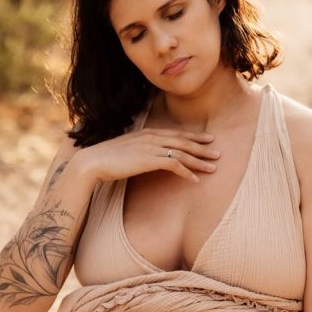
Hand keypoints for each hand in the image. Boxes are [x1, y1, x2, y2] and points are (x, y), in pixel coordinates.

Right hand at [75, 127, 220, 185]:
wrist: (93, 162)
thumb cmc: (107, 158)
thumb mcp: (128, 149)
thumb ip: (141, 149)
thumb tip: (148, 155)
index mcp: (147, 132)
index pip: (176, 134)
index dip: (193, 137)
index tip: (207, 140)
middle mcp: (152, 137)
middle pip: (183, 141)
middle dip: (202, 148)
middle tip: (218, 153)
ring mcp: (151, 147)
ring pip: (183, 153)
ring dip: (199, 161)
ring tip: (213, 168)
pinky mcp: (149, 160)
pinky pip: (174, 165)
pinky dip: (187, 172)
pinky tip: (195, 180)